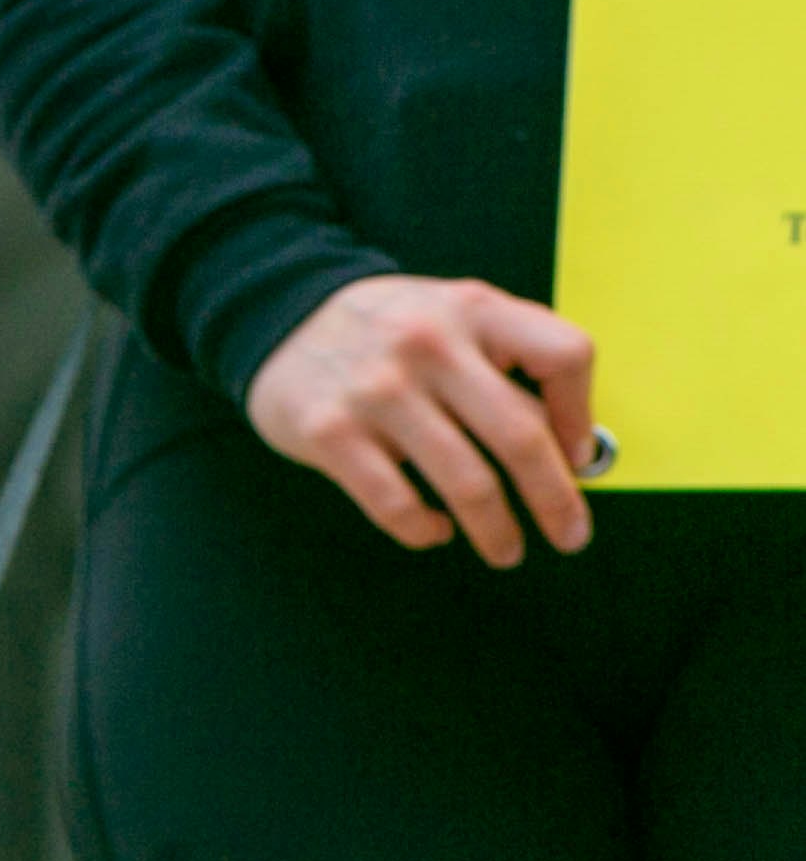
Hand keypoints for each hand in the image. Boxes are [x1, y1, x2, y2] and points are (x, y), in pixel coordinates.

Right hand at [245, 276, 597, 565]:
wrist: (280, 317)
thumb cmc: (387, 329)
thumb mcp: (454, 313)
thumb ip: (509, 358)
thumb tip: (566, 447)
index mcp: (474, 310)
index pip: (564, 356)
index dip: (581, 415)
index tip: (579, 458)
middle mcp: (429, 345)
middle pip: (520, 435)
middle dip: (554, 499)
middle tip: (570, 535)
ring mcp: (377, 391)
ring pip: (464, 481)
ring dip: (496, 531)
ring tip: (506, 550)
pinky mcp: (330, 433)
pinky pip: (395, 503)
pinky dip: (424, 529)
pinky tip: (435, 530)